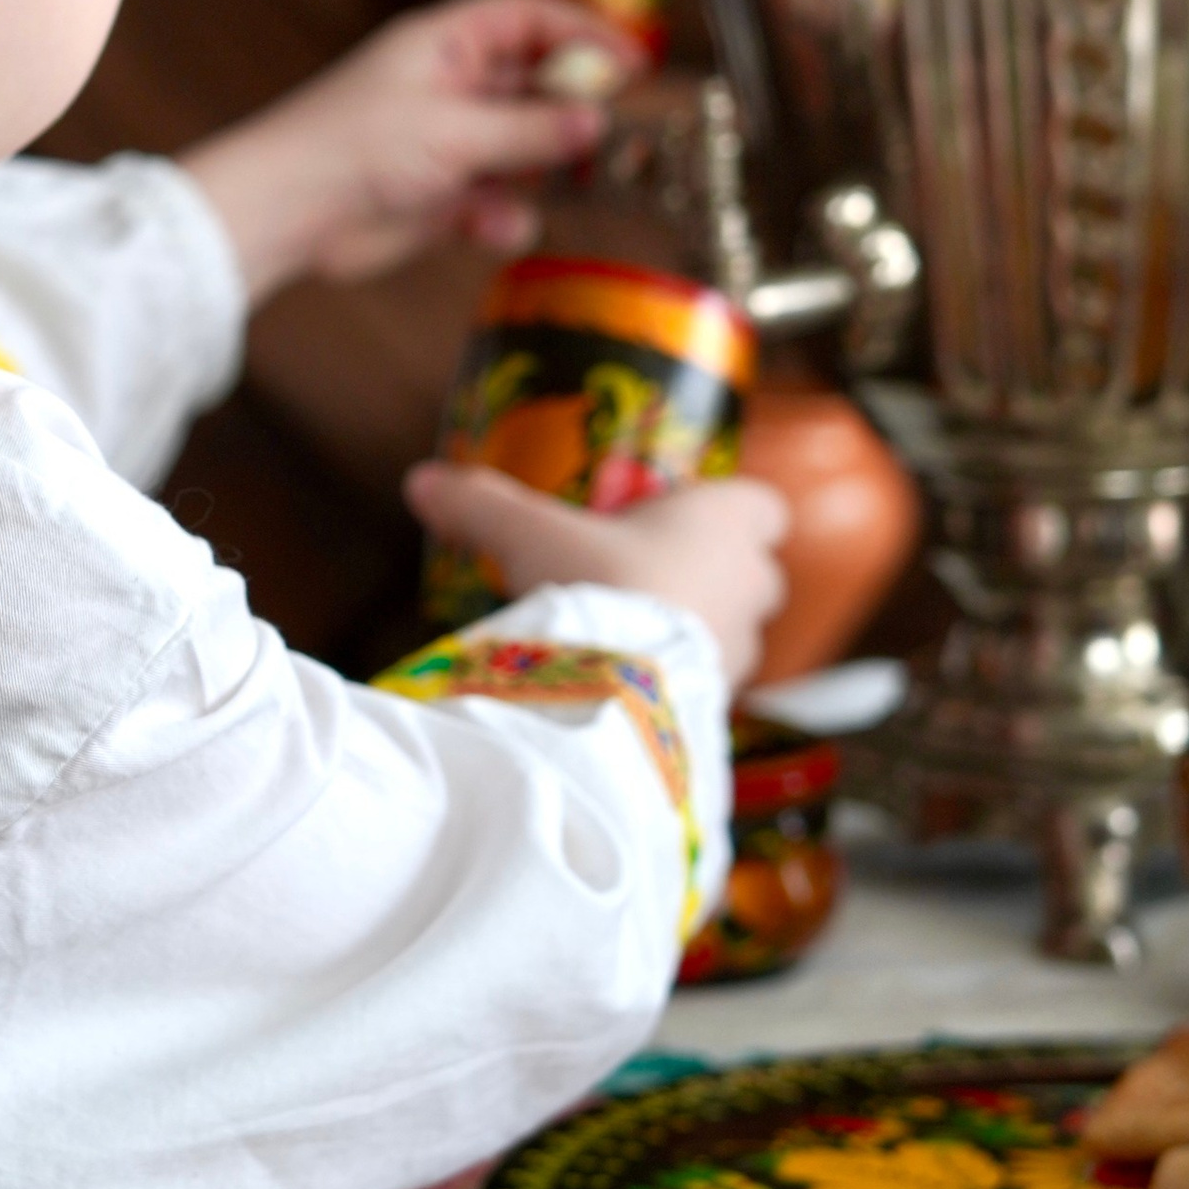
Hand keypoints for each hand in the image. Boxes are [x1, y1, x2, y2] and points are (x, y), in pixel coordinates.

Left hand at [177, 0, 636, 301]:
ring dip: (549, 168)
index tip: (632, 62)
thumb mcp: (454, 130)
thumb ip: (530, 129)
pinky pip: (497, 202)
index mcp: (446, 45)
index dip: (583, 32)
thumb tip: (597, 120)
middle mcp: (452, 88)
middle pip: (536, 84)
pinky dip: (505, 216)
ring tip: (580, 185)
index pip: (529, 18)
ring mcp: (449, 144)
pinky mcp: (441, 198)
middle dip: (576, 110)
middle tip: (619, 136)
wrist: (287, 214)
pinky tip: (497, 225)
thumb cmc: (352, 147)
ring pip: (524, 149)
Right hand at [402, 464, 790, 692]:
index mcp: (724, 523)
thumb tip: (424, 482)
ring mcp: (740, 652)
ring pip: (733, 632)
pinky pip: (707, 686)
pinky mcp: (721, 705)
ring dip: (697, 631)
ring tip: (635, 635)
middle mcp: (747, 585)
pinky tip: (630, 685)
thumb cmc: (597, 586)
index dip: (736, 510)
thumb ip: (482, 505)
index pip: (764, 507)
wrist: (617, 690)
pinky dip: (678, 682)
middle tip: (654, 573)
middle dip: (714, 574)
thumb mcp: (528, 535)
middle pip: (755, 573)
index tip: (695, 515)